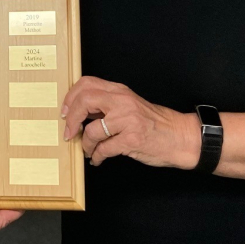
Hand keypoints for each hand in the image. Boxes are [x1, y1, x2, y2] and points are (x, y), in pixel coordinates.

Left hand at [61, 75, 199, 168]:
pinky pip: (105, 149)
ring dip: (86, 144)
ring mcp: (128, 120)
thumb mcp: (129, 105)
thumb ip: (107, 105)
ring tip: (89, 150)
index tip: (64, 112)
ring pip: (92, 130)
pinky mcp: (132, 139)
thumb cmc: (153, 123)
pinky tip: (98, 159)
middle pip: (84, 101)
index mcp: (120, 91)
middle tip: (69, 133)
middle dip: (71, 119)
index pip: (86, 84)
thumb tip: (78, 113)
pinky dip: (97, 156)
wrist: (180, 136)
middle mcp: (123, 101)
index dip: (70, 97)